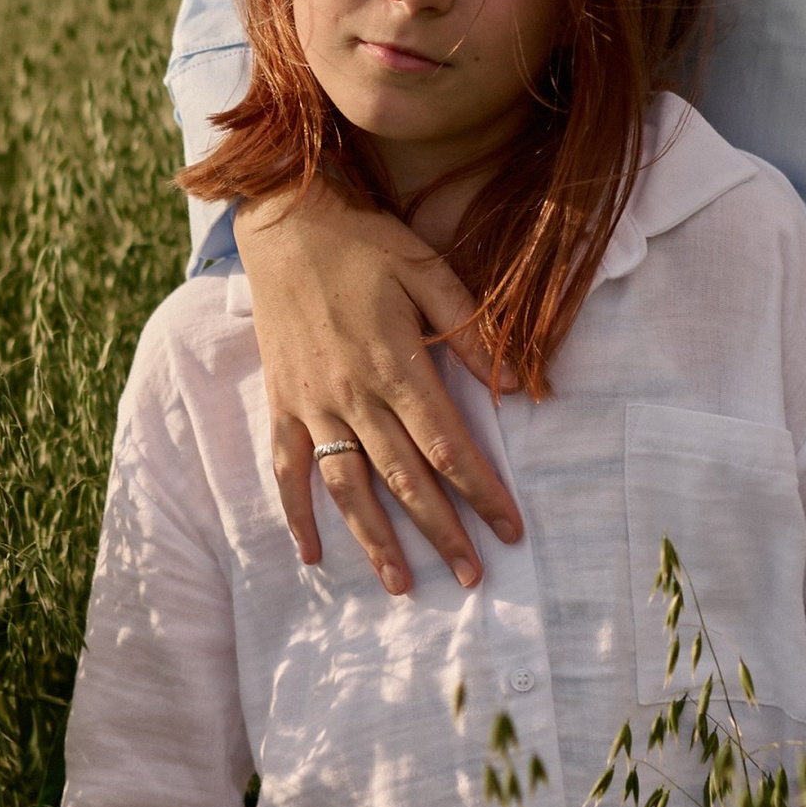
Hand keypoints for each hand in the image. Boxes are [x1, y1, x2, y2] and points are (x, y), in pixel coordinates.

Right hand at [235, 176, 523, 596]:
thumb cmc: (364, 242)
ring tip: (402, 585)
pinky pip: (287, 469)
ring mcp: (312, 404)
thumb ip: (473, 331)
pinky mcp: (282, 402)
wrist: (284, 220)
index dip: (482, 492)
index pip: (448, 447)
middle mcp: (353, 395)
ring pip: (347, 487)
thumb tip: (523, 387)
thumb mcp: (428, 269)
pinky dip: (297, 514)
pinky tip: (312, 555)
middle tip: (473, 578)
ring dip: (376, 541)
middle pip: (404, 480)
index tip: (510, 528)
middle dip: (442, 533)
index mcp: (396, 365)